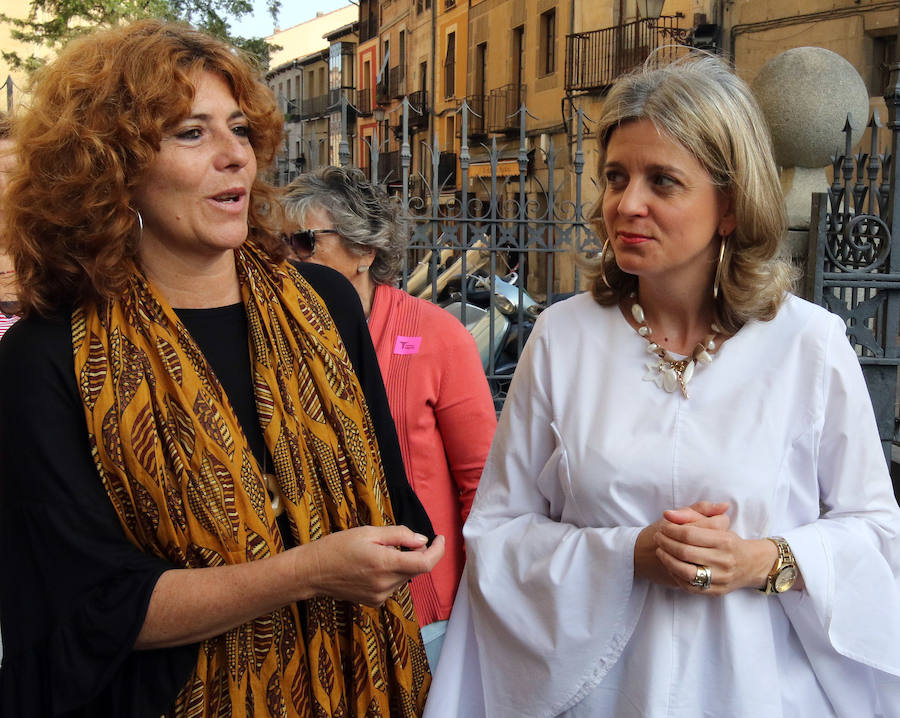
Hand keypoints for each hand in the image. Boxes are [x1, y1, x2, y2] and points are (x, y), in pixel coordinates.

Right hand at [295, 526, 444, 605]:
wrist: (313, 572)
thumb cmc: (338, 546)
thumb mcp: (369, 532)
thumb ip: (399, 535)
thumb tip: (422, 540)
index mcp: (385, 563)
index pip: (425, 563)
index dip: (438, 551)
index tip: (440, 538)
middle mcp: (386, 584)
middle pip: (416, 570)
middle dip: (419, 554)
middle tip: (406, 540)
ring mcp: (380, 595)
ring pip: (405, 578)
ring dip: (404, 564)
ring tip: (381, 552)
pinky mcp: (374, 601)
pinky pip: (394, 586)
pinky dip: (393, 574)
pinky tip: (374, 566)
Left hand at [654, 512, 775, 595]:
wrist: (752, 564)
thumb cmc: (729, 541)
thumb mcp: (716, 523)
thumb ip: (692, 514)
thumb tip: (668, 514)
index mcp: (725, 540)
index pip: (689, 534)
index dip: (671, 530)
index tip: (663, 526)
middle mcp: (724, 560)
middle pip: (685, 552)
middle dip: (666, 544)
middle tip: (658, 537)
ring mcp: (721, 578)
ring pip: (686, 572)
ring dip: (667, 560)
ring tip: (660, 551)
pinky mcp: (716, 591)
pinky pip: (690, 586)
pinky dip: (676, 575)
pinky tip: (670, 565)